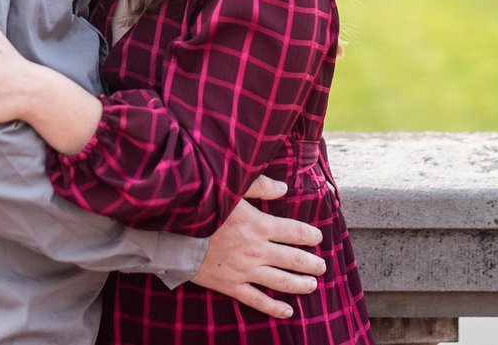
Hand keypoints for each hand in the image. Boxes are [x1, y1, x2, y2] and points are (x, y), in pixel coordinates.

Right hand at [190, 198, 324, 319]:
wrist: (175, 234)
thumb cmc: (203, 208)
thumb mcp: (232, 189)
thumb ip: (260, 186)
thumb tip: (284, 188)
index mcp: (260, 225)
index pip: (295, 232)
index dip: (310, 235)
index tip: (318, 237)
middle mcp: (257, 250)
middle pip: (293, 259)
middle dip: (311, 263)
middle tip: (322, 266)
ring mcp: (245, 270)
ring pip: (281, 281)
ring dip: (300, 284)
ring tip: (312, 285)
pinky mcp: (231, 285)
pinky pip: (257, 300)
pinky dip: (274, 308)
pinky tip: (288, 311)